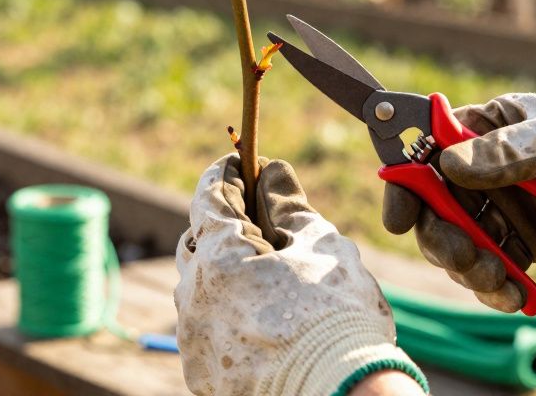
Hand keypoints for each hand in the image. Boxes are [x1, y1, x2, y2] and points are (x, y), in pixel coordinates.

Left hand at [176, 154, 425, 395]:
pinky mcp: (201, 373)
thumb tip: (272, 172)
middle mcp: (192, 295)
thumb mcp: (320, 245)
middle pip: (198, 241)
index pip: (209, 195)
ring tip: (270, 274)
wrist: (343, 394)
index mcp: (218, 256)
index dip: (229, 173)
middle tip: (264, 219)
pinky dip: (227, 315)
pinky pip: (206, 329)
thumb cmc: (337, 315)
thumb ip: (288, 204)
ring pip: (200, 287)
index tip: (246, 162)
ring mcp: (192, 338)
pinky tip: (264, 317)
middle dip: (226, 224)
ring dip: (225, 272)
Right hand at [382, 93, 535, 311]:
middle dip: (442, 239)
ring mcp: (503, 208)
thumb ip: (506, 153)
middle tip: (467, 259)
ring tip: (501, 281)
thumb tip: (447, 165)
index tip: (402, 218)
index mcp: (486, 129)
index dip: (405, 184)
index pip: (424, 151)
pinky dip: (496, 288)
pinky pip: (492, 270)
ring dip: (470, 269)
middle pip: (434, 208)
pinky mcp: (523, 243)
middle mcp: (485, 169)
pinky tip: (517, 297)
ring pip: (459, 244)